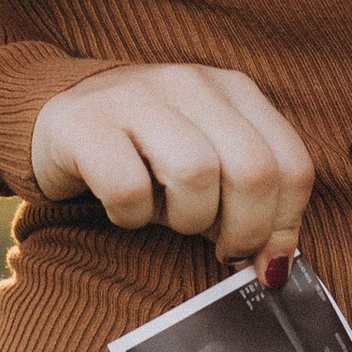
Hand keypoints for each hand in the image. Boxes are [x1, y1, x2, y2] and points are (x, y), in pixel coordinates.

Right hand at [29, 63, 313, 277]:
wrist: (59, 120)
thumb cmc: (147, 157)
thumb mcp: (211, 165)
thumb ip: (252, 203)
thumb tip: (275, 267)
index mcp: (234, 90)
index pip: (291, 163)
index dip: (286, 224)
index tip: (264, 258)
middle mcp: (190, 84)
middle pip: (252, 170)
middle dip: (244, 230)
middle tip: (221, 250)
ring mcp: (136, 97)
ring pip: (196, 175)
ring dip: (187, 219)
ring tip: (168, 217)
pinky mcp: (85, 122)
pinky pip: (129, 189)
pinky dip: (132, 217)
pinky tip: (125, 210)